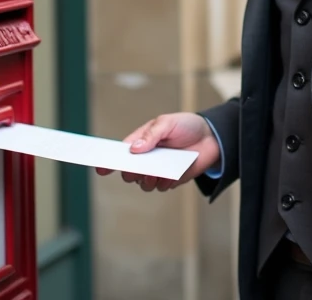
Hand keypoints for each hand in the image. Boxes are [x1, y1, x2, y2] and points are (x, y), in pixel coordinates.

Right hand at [95, 112, 221, 191]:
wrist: (211, 137)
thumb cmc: (186, 126)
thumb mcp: (167, 123)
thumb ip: (151, 134)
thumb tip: (133, 148)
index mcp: (141, 141)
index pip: (120, 152)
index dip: (109, 160)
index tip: (100, 167)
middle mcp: (146, 158)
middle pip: (129, 172)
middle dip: (130, 173)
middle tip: (137, 169)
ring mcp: (158, 170)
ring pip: (143, 184)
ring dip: (146, 180)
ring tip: (155, 172)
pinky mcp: (171, 180)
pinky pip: (160, 187)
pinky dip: (163, 182)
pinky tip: (171, 175)